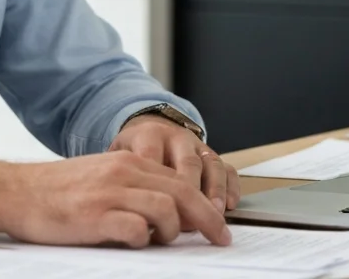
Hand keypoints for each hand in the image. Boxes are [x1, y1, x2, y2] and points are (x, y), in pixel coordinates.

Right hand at [0, 152, 231, 248]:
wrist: (15, 191)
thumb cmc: (57, 192)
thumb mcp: (102, 178)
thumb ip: (133, 188)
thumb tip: (170, 213)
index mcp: (127, 162)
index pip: (180, 181)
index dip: (204, 205)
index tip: (217, 225)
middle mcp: (123, 172)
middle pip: (182, 194)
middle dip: (207, 220)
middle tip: (221, 239)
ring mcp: (110, 194)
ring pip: (165, 210)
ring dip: (171, 231)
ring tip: (159, 241)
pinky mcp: (95, 216)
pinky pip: (135, 230)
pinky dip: (143, 240)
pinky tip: (134, 242)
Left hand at [110, 114, 241, 214]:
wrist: (146, 130)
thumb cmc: (129, 155)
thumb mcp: (116, 158)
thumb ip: (120, 179)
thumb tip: (126, 215)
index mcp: (148, 135)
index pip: (154, 157)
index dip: (157, 187)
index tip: (157, 213)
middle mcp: (176, 137)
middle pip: (187, 161)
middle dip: (190, 191)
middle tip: (190, 218)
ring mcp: (197, 145)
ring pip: (211, 163)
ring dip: (215, 189)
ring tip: (215, 212)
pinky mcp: (212, 154)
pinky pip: (227, 167)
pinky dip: (231, 186)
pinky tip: (231, 205)